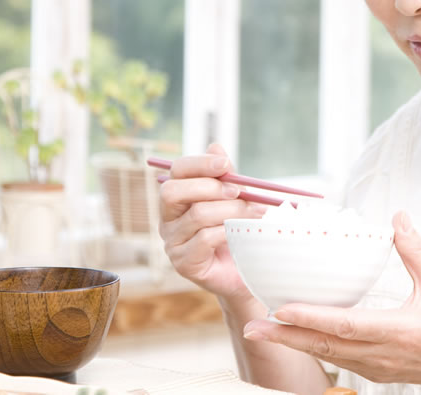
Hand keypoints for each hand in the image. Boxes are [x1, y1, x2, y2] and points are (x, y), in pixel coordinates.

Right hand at [159, 143, 266, 302]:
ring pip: (197, 215)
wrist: (246, 272)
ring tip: (253, 212)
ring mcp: (172, 243)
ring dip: (230, 210)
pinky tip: (243, 232)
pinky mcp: (184, 263)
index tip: (226, 164)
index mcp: (177, 199)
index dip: (199, 163)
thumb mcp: (233, 199)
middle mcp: (167, 220)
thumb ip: (224, 176)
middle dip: (210, 187)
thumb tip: (216, 147)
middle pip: (173, 192)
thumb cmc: (237, 232)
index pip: (177, 172)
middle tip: (238, 191)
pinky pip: (205, 238)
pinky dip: (228, 231)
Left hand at [241, 211, 420, 391]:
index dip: (312, 317)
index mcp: (399, 331)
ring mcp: (375, 367)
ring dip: (292, 343)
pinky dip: (311, 347)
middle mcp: (381, 354)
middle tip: (251, 326)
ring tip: (260, 330)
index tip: (281, 308)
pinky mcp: (374, 371)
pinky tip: (292, 336)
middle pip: (325, 346)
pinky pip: (336, 359)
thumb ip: (416, 250)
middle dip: (285, 337)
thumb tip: (396, 216)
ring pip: (326, 355)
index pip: (347, 325)